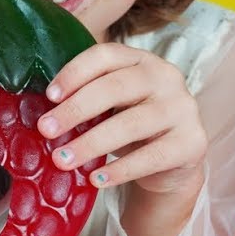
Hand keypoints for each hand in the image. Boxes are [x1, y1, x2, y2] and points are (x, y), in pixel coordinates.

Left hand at [36, 43, 206, 196]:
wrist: (171, 160)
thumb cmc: (127, 123)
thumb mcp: (107, 105)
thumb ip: (83, 99)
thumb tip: (40, 113)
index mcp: (140, 60)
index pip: (105, 56)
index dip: (74, 73)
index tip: (48, 97)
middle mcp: (166, 77)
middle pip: (115, 87)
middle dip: (75, 110)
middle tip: (45, 130)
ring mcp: (183, 108)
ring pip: (131, 124)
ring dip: (91, 143)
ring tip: (62, 160)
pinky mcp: (194, 142)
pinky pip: (152, 156)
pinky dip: (120, 170)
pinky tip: (95, 179)